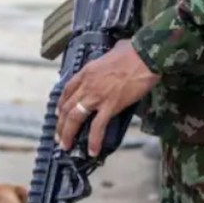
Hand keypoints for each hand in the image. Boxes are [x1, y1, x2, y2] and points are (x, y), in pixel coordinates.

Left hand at [56, 40, 159, 156]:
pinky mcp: (111, 106)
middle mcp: (87, 85)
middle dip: (61, 124)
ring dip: (68, 134)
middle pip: (67, 107)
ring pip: (75, 118)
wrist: (144, 56)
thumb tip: (114, 57)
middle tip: (59, 137)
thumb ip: (107, 60)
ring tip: (66, 146)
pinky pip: (98, 126)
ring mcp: (97, 96)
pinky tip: (92, 151)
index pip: (67, 90)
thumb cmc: (133, 51)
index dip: (61, 104)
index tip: (59, 114)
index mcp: (86, 71)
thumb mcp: (111, 52)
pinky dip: (94, 140)